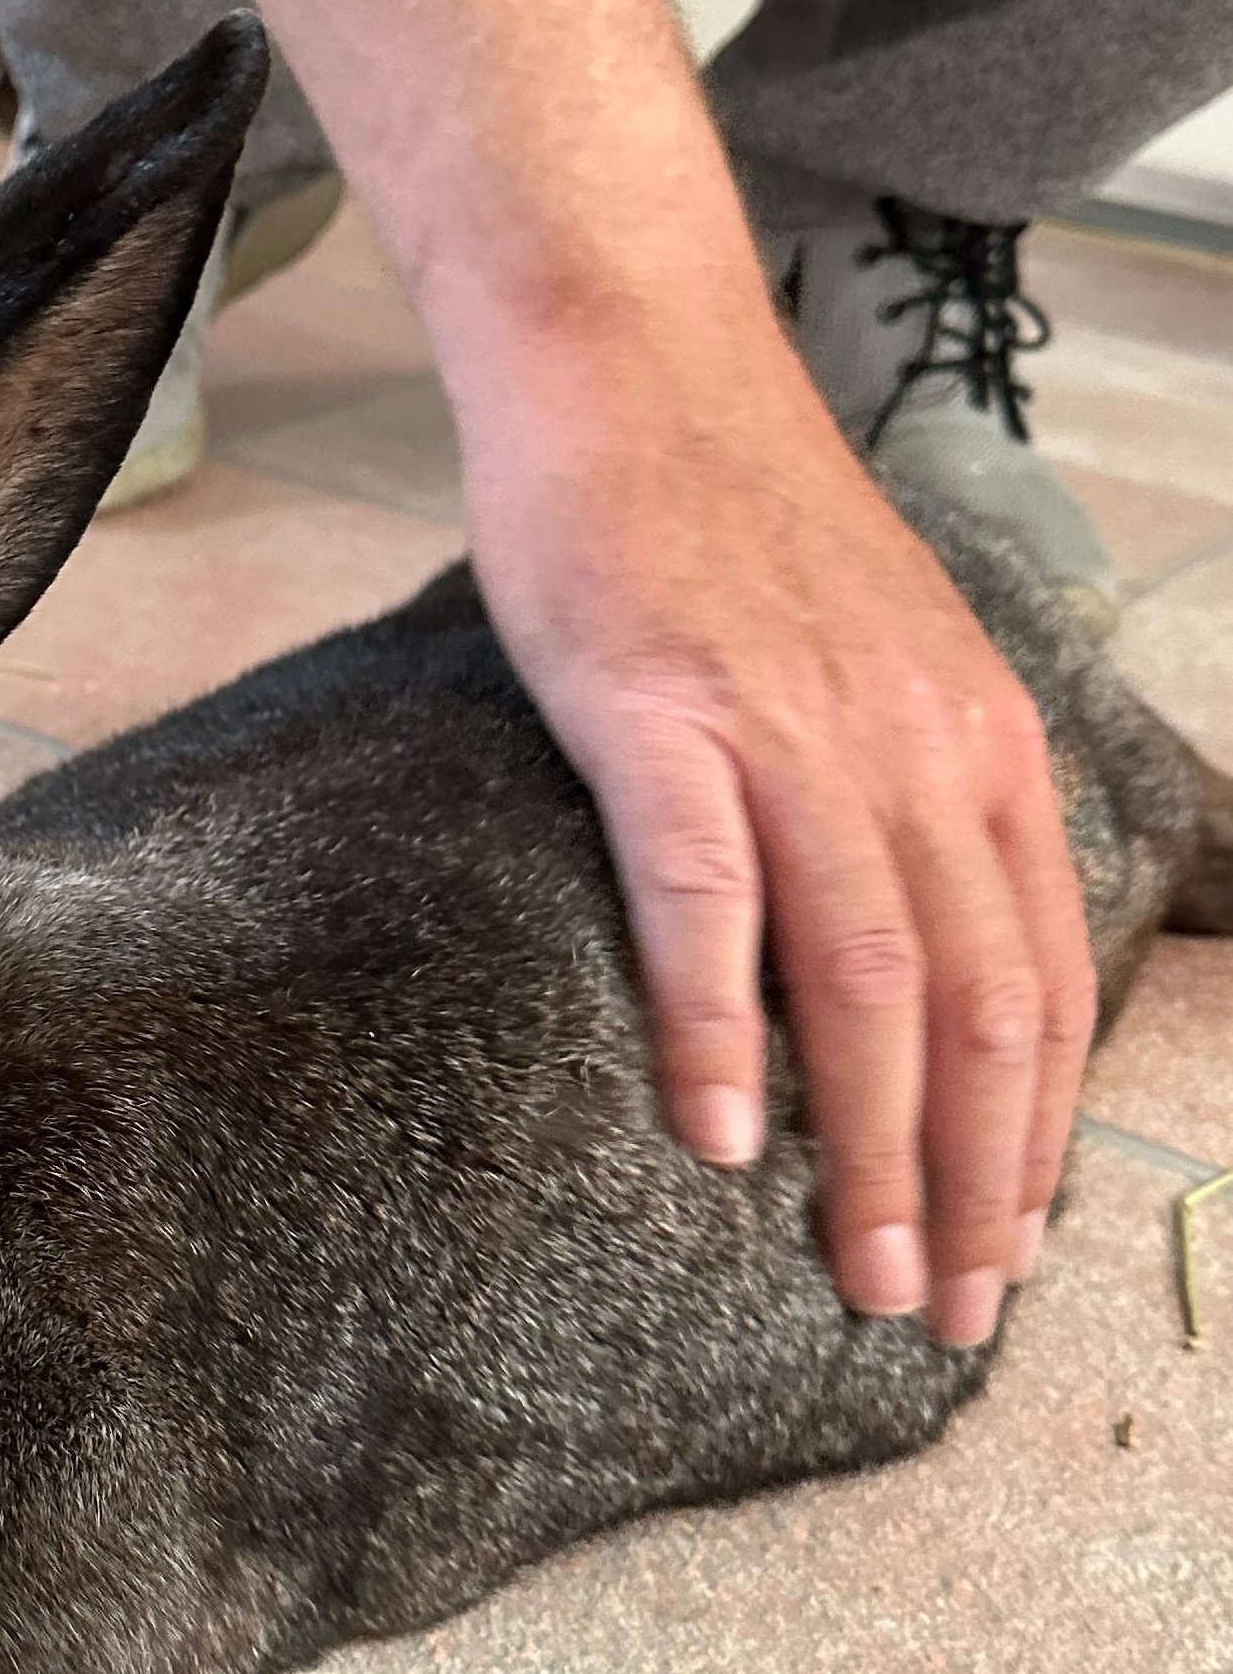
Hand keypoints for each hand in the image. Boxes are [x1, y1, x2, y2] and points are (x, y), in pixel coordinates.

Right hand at [456, 312, 1096, 1347]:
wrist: (630, 361)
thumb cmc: (728, 518)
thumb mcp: (871, 656)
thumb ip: (903, 794)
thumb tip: (899, 946)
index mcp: (979, 739)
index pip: (1044, 975)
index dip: (1041, 1135)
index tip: (1013, 1251)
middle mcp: (916, 746)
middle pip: (976, 1006)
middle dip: (978, 1182)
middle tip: (946, 1312)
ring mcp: (792, 732)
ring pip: (867, 979)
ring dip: (874, 1149)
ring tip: (860, 1274)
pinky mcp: (663, 717)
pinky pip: (707, 899)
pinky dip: (718, 1028)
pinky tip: (714, 1134)